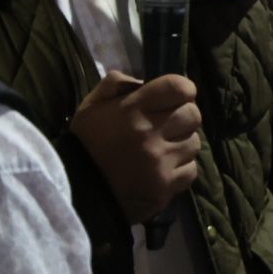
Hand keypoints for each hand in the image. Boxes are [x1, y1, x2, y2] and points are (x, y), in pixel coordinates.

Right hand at [69, 71, 203, 223]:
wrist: (77, 192)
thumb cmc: (86, 143)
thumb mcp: (92, 105)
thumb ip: (116, 84)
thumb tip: (145, 81)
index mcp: (132, 109)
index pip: (178, 87)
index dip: (183, 90)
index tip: (175, 97)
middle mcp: (150, 133)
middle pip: (193, 114)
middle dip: (183, 117)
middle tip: (167, 126)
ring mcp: (160, 161)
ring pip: (194, 143)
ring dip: (182, 144)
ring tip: (163, 150)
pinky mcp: (165, 186)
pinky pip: (190, 170)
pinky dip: (181, 169)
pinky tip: (164, 169)